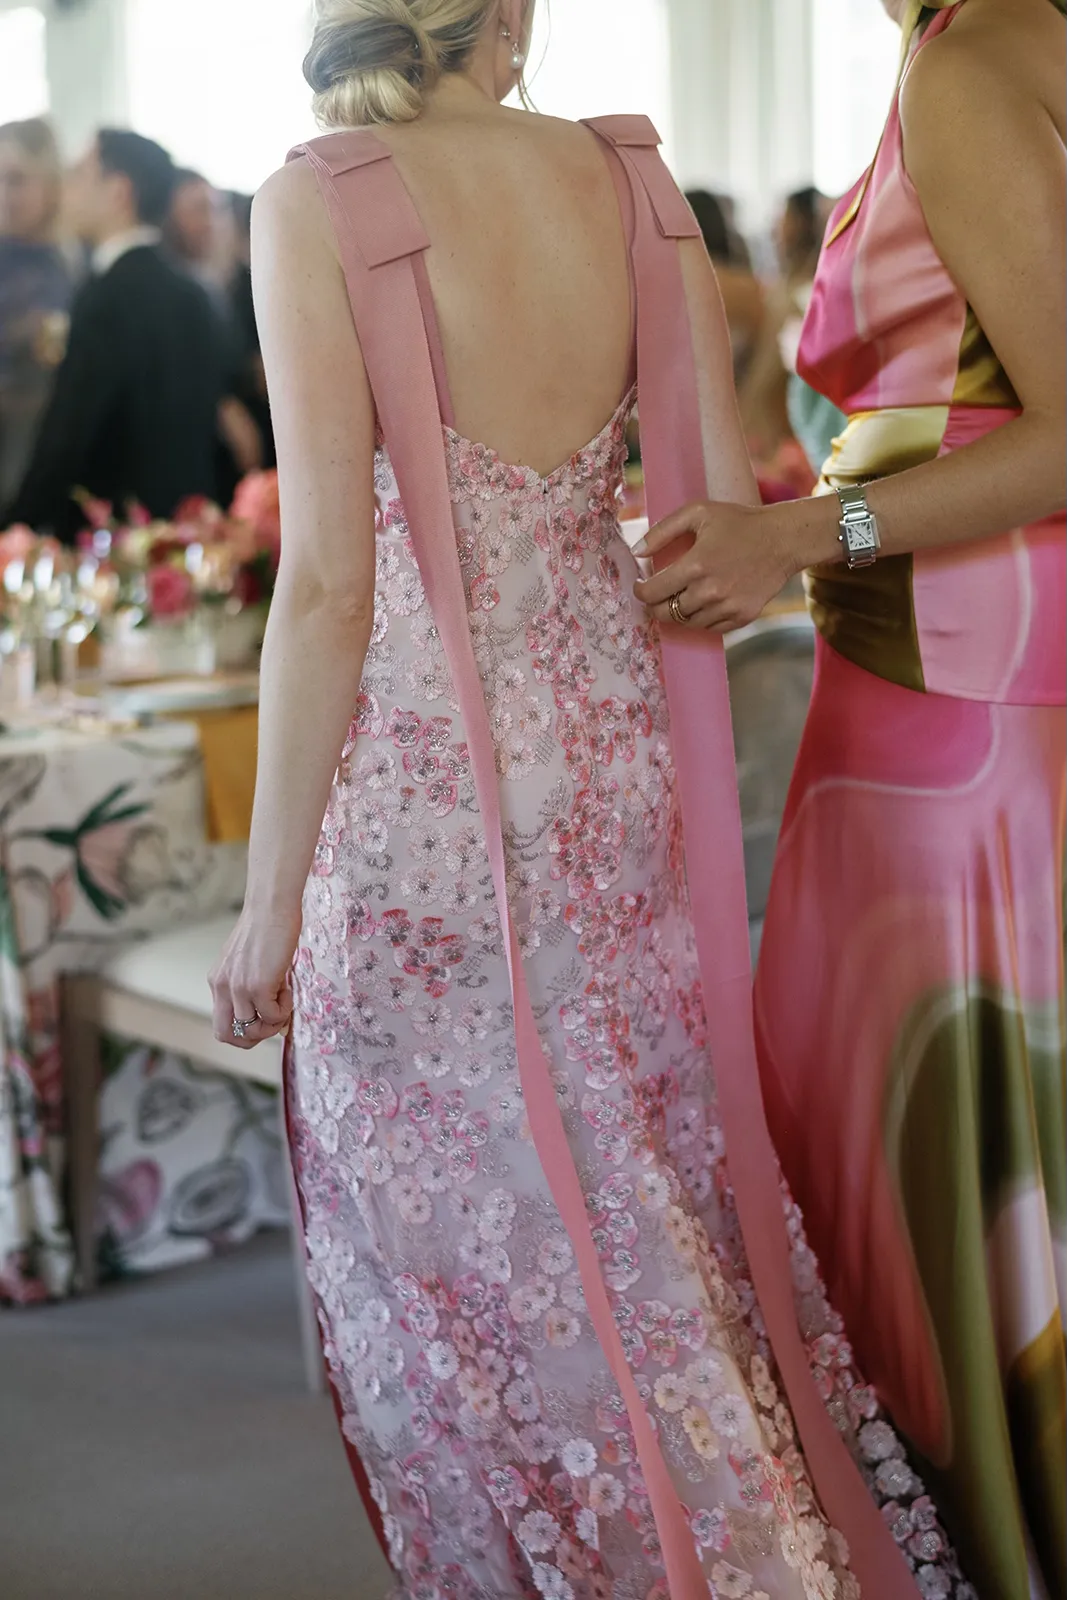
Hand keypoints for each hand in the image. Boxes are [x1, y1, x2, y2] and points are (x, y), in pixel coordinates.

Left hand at [209, 905, 299, 1049]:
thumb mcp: (250, 962)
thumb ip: (253, 987)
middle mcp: (222, 987)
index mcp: (218, 982)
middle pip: (228, 1035)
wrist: (272, 907)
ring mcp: (238, 988)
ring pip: (252, 1029)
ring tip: (284, 999)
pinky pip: (273, 1016)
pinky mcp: (258, 986)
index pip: (221, 1026)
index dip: (244, 1032)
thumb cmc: (267, 928)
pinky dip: (285, 1010)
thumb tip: (275, 1017)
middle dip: (254, 1038)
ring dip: (274, 1022)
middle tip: (274, 1021)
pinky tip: (288, 988)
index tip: (263, 1019)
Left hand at [634, 500, 794, 632]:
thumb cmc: (739, 522)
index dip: (640, 591)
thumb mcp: (698, 513)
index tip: (641, 586)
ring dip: (679, 613)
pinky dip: (702, 619)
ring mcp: (728, 607)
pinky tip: (703, 603)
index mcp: (695, 565)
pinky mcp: (742, 616)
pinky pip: (711, 628)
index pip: (652, 593)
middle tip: (657, 595)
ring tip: (681, 597)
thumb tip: (636, 552)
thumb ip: (662, 531)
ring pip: (687, 623)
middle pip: (666, 613)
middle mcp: (710, 591)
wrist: (783, 539)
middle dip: (655, 605)